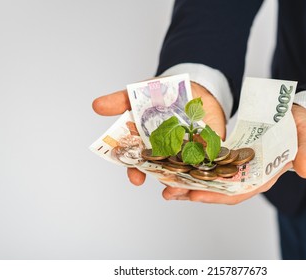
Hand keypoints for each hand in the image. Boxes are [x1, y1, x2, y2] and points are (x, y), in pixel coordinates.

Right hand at [92, 81, 225, 184]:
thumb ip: (121, 101)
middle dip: (164, 181)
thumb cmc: (164, 94)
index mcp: (148, 144)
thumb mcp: (141, 94)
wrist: (194, 87)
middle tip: (168, 190)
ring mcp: (187, 153)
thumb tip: (95, 105)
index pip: (139, 163)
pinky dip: (208, 170)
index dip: (136, 172)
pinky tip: (210, 176)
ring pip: (184, 172)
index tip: (136, 179)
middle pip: (162, 172)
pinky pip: (208, 164)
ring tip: (190, 187)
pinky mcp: (207, 150)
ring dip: (186, 182)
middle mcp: (166, 153)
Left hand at [162, 104, 305, 203]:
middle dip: (194, 191)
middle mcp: (247, 175)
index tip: (195, 194)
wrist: (292, 113)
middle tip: (169, 190)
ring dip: (187, 180)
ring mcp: (236, 165)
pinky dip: (192, 164)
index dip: (217, 195)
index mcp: (263, 176)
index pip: (238, 192)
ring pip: (209, 178)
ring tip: (164, 180)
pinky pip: (208, 162)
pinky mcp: (229, 154)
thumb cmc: (299, 126)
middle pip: (217, 189)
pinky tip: (174, 162)